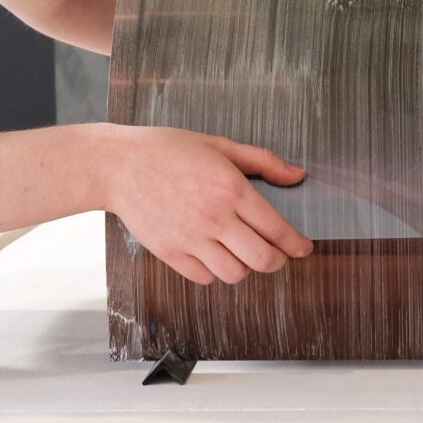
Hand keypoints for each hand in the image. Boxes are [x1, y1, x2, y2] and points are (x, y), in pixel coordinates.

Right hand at [85, 123, 312, 285]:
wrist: (118, 165)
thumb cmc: (168, 150)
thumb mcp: (220, 145)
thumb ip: (263, 161)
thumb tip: (297, 175)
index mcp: (231, 189)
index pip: (277, 229)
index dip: (297, 244)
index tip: (303, 248)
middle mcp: (214, 218)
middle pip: (262, 260)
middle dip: (278, 262)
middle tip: (278, 256)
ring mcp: (190, 238)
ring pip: (235, 274)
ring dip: (245, 267)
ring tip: (242, 253)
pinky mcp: (170, 253)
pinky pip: (204, 278)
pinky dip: (214, 272)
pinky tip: (213, 255)